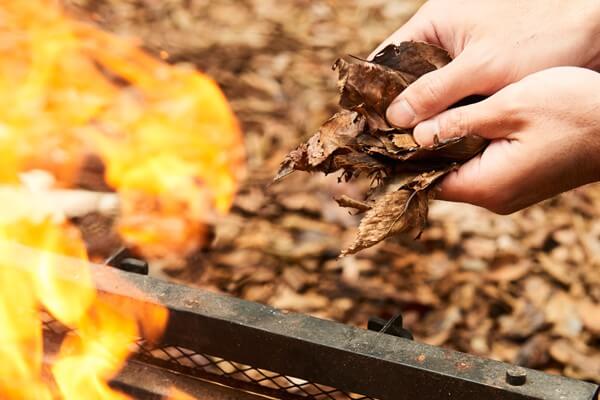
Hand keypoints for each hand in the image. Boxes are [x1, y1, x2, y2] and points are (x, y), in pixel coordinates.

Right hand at [373, 0, 599, 127]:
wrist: (596, 33)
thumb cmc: (540, 38)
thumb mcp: (481, 68)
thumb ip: (434, 93)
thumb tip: (395, 119)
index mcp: (433, 24)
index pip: (386, 58)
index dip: (374, 92)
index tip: (368, 126)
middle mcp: (442, 39)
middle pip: (405, 79)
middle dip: (400, 110)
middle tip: (392, 145)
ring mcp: (461, 57)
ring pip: (429, 93)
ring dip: (424, 117)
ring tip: (413, 148)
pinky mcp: (479, 73)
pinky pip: (452, 99)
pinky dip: (447, 118)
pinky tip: (442, 140)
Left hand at [412, 67, 599, 213]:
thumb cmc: (575, 112)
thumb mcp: (509, 107)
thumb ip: (457, 123)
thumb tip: (413, 136)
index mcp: (487, 186)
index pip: (425, 182)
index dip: (402, 160)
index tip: (382, 138)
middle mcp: (495, 198)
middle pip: (441, 178)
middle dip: (420, 151)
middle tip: (401, 120)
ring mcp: (509, 192)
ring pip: (460, 170)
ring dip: (444, 146)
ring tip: (425, 117)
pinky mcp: (520, 180)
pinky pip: (481, 166)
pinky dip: (466, 147)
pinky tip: (460, 123)